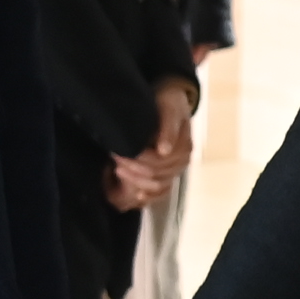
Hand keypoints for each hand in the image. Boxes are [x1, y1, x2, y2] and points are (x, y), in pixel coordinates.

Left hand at [106, 84, 199, 211]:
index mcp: (184, 147)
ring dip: (135, 181)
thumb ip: (168, 128)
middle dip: (132, 169)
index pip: (158, 162)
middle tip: (114, 157)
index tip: (118, 152)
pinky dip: (148, 196)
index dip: (137, 159)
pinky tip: (136, 196)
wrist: (170, 102)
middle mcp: (182, 162)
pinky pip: (160, 193)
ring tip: (117, 169)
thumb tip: (164, 151)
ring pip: (156, 186)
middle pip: (156, 175)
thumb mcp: (170, 109)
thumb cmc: (169, 103)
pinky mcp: (169, 175)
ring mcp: (176, 171)